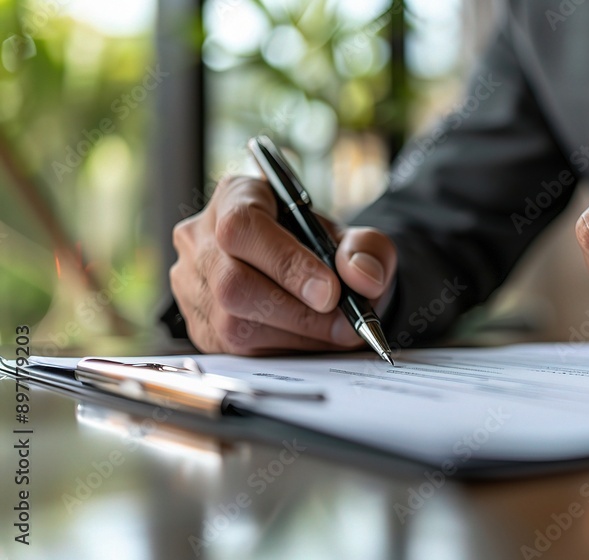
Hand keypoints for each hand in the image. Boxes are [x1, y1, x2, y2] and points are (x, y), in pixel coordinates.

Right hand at [170, 176, 396, 354]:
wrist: (314, 281)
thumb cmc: (326, 252)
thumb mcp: (357, 241)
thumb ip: (368, 250)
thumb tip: (362, 275)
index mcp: (237, 196)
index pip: (243, 227)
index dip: (286, 263)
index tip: (331, 292)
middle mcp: (201, 237)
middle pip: (233, 283)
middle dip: (297, 312)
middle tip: (344, 323)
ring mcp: (192, 283)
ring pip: (232, 323)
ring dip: (294, 336)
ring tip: (334, 332)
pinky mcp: (198, 325)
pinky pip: (234, 350)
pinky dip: (282, 351)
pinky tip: (310, 341)